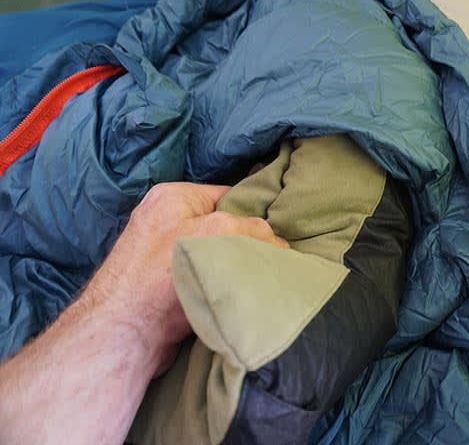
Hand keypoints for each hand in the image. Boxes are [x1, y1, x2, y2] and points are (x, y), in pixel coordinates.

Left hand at [88, 182, 288, 375]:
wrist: (125, 335)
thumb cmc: (163, 275)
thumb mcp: (216, 233)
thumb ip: (251, 228)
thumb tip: (278, 242)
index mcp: (173, 196)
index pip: (229, 196)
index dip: (256, 213)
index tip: (281, 233)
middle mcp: (167, 221)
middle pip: (226, 226)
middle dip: (248, 244)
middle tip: (274, 258)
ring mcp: (166, 256)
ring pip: (219, 255)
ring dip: (238, 268)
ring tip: (262, 277)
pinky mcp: (169, 287)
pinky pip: (208, 277)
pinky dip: (224, 286)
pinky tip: (241, 293)